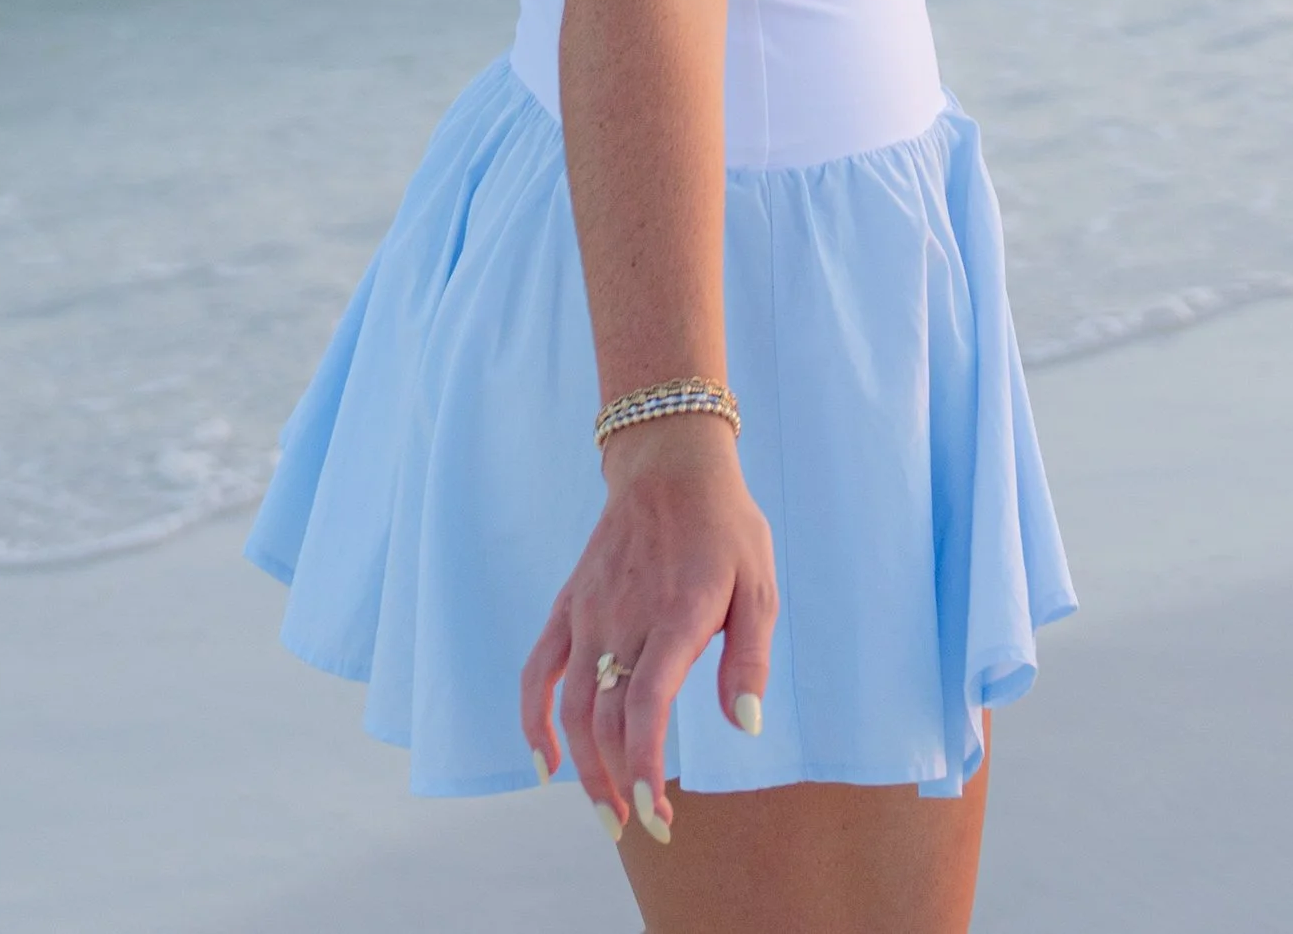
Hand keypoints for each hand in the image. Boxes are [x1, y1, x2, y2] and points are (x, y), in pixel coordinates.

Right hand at [521, 416, 776, 838]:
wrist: (669, 464)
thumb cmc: (724, 528)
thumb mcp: (759, 584)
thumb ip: (749, 657)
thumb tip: (742, 726)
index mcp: (676, 617)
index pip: (648, 708)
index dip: (647, 767)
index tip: (658, 816)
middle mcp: (624, 619)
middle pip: (604, 721)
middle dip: (618, 785)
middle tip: (640, 829)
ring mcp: (590, 613)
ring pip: (570, 706)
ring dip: (582, 768)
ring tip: (607, 812)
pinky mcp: (569, 606)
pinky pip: (539, 669)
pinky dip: (532, 720)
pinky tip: (544, 764)